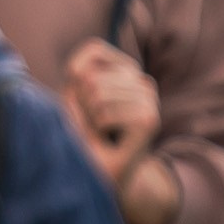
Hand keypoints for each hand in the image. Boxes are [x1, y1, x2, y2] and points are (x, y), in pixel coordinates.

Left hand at [61, 40, 177, 223]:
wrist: (100, 173)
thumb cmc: (82, 133)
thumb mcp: (73, 95)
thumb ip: (78, 71)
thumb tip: (79, 72)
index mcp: (126, 70)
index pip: (94, 50)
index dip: (75, 77)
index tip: (84, 102)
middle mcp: (142, 80)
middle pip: (90, 77)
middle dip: (81, 104)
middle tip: (94, 124)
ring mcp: (149, 99)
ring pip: (97, 95)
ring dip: (90, 120)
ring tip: (102, 133)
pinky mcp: (149, 119)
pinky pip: (105, 114)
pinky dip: (97, 131)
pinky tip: (110, 140)